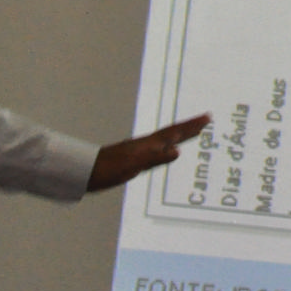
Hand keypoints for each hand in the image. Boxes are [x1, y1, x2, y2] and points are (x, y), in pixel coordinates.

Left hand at [88, 113, 210, 191]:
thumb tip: (177, 151)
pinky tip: (166, 151)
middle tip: (205, 120)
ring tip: (192, 132)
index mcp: (147, 145)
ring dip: (180, 135)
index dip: (190, 127)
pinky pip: (158, 149)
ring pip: (165, 139)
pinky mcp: (133, 158)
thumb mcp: (133, 165)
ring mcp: (139, 150)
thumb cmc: (107, 170)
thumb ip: (155, 158)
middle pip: (171, 133)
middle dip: (189, 127)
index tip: (206, 118)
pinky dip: (168, 147)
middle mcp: (145, 144)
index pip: (174, 133)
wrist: (84, 172)